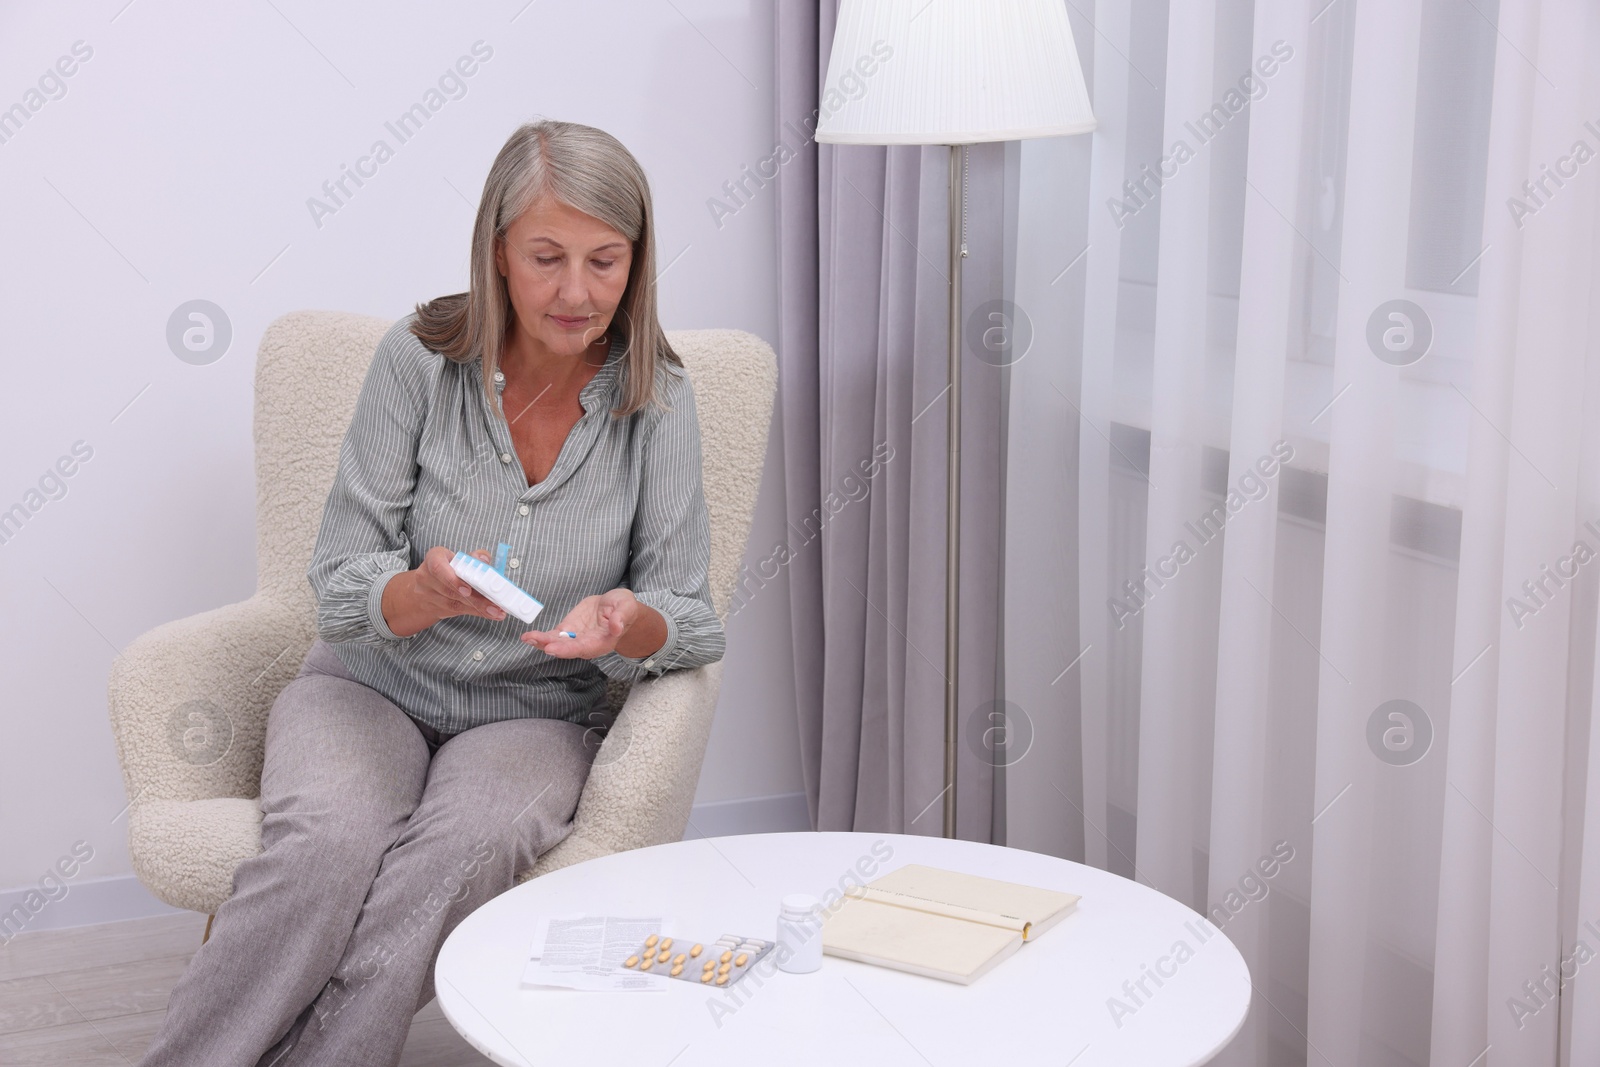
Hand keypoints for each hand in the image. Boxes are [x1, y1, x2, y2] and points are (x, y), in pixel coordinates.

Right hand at [381, 546, 506, 636]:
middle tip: (494, 604)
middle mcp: (427, 576)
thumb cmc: (450, 567)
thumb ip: (474, 558)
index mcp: (434, 558)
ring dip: (478, 608)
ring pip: (453, 603)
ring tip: (497, 611)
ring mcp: (428, 594)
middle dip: (474, 598)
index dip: (452, 579)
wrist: (428, 586)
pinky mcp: (435, 607)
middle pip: (450, 590)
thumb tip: (484, 560)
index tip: (468, 590)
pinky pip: (457, 611)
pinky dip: (476, 612)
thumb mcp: (460, 558)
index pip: (438, 567)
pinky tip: (491, 614)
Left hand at [520, 588, 640, 658]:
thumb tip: (617, 627)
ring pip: (557, 644)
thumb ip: (621, 616)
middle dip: (549, 645)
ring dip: (541, 642)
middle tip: (534, 640)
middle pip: (566, 649)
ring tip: (527, 638)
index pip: (583, 648)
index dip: (567, 649)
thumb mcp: (626, 607)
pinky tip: (528, 637)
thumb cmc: (623, 608)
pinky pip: (553, 636)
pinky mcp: (568, 631)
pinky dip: (541, 637)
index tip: (552, 648)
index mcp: (602, 642)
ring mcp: (576, 638)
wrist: (615, 607)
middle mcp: (587, 645)